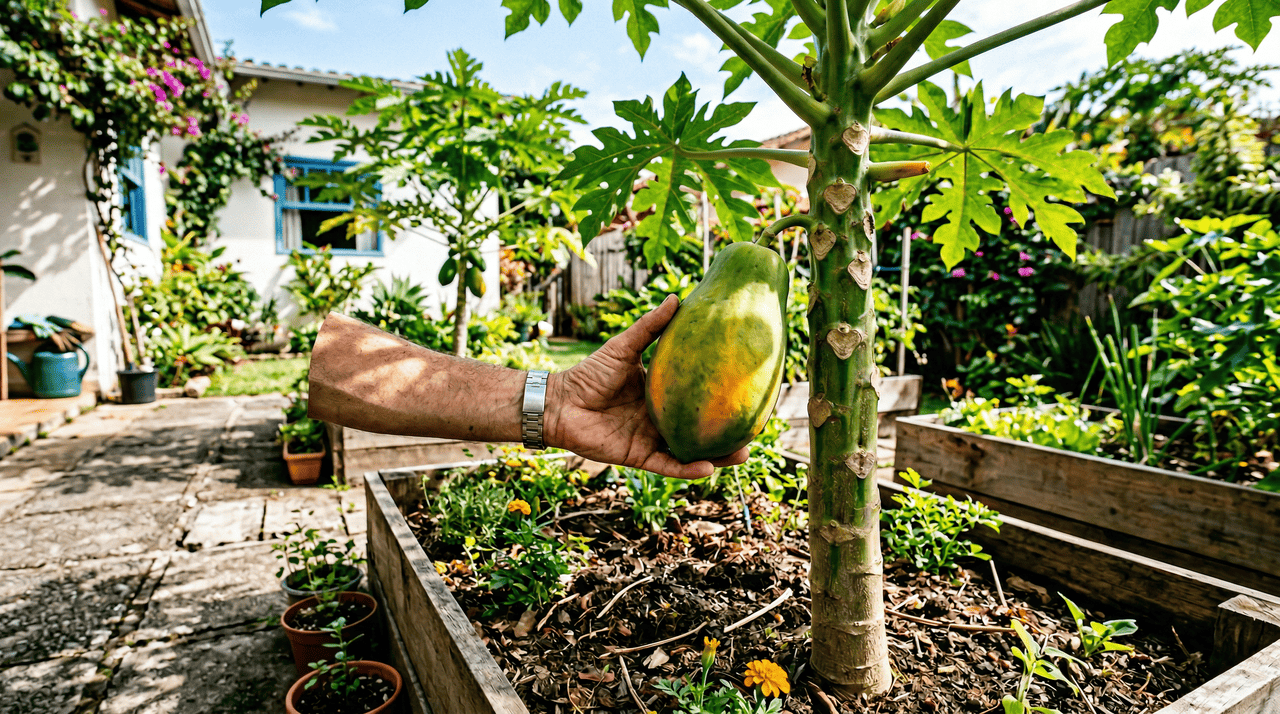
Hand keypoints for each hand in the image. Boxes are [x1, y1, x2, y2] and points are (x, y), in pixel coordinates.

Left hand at [545, 294, 748, 478]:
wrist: (560, 402)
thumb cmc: (589, 373)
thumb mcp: (625, 347)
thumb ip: (650, 327)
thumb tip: (677, 298)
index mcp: (662, 393)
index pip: (697, 396)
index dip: (721, 397)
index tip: (748, 391)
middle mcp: (661, 418)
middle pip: (701, 428)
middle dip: (727, 432)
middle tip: (755, 428)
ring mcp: (652, 439)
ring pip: (691, 451)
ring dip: (716, 456)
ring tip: (741, 453)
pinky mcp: (638, 457)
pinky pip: (667, 466)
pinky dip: (686, 469)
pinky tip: (707, 467)